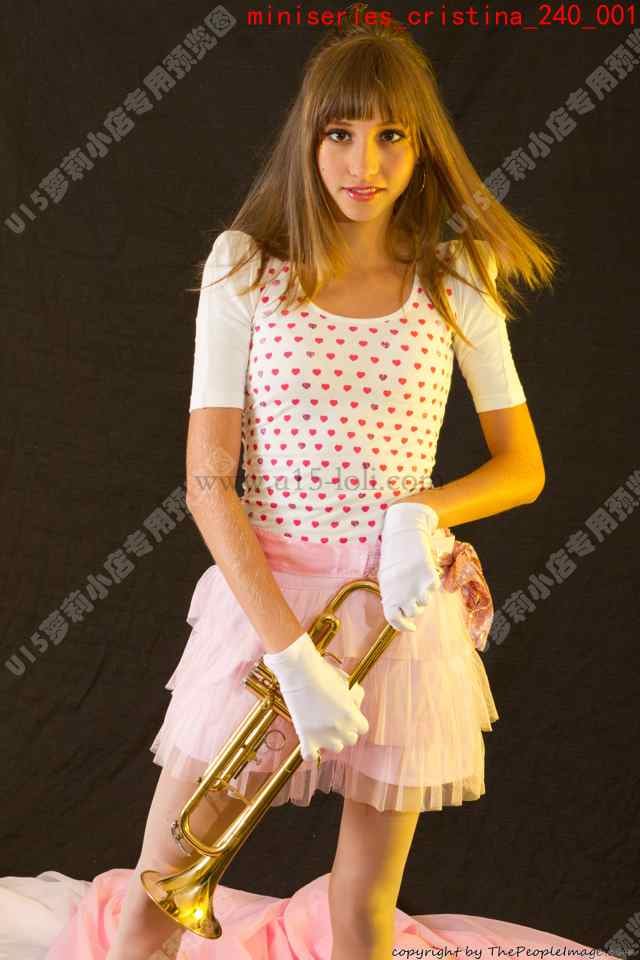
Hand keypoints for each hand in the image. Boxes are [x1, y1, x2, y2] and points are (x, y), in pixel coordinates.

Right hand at [262, 632, 368, 762]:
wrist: (299, 670)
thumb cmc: (324, 672)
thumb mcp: (347, 681)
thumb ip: (356, 697)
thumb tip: (355, 705)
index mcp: (352, 716)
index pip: (363, 728)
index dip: (356, 720)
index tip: (348, 712)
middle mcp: (340, 728)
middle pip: (351, 739)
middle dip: (346, 729)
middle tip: (334, 716)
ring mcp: (322, 734)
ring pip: (336, 748)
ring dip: (331, 739)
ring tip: (323, 726)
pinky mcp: (305, 735)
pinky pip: (311, 755)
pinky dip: (311, 752)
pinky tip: (310, 742)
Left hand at [378, 502, 441, 631]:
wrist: (404, 533)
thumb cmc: (394, 554)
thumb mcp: (387, 576)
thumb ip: (393, 594)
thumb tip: (402, 610)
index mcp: (387, 593)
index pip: (394, 619)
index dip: (403, 626)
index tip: (411, 627)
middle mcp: (401, 594)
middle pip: (413, 612)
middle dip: (415, 606)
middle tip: (414, 593)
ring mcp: (417, 588)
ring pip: (425, 602)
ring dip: (424, 593)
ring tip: (418, 578)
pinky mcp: (429, 580)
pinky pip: (434, 588)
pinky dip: (431, 582)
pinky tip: (425, 571)